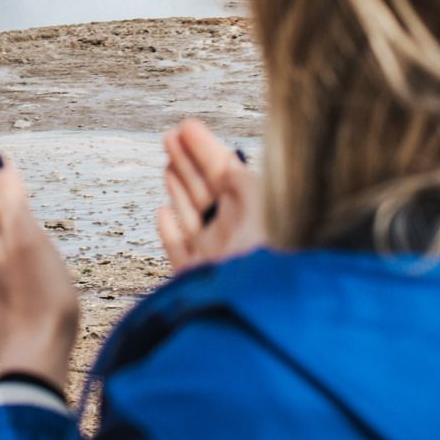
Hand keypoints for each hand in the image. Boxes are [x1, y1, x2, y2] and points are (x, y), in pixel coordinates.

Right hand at [155, 119, 264, 272]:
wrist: (261, 313)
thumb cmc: (276, 260)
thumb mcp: (265, 205)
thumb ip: (244, 182)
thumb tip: (232, 159)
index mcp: (258, 211)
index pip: (226, 172)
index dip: (205, 148)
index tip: (188, 126)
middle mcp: (237, 232)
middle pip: (208, 190)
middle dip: (189, 162)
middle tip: (171, 136)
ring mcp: (217, 256)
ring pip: (193, 216)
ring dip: (180, 188)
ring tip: (168, 163)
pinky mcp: (198, 280)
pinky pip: (181, 251)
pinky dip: (171, 230)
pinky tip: (164, 211)